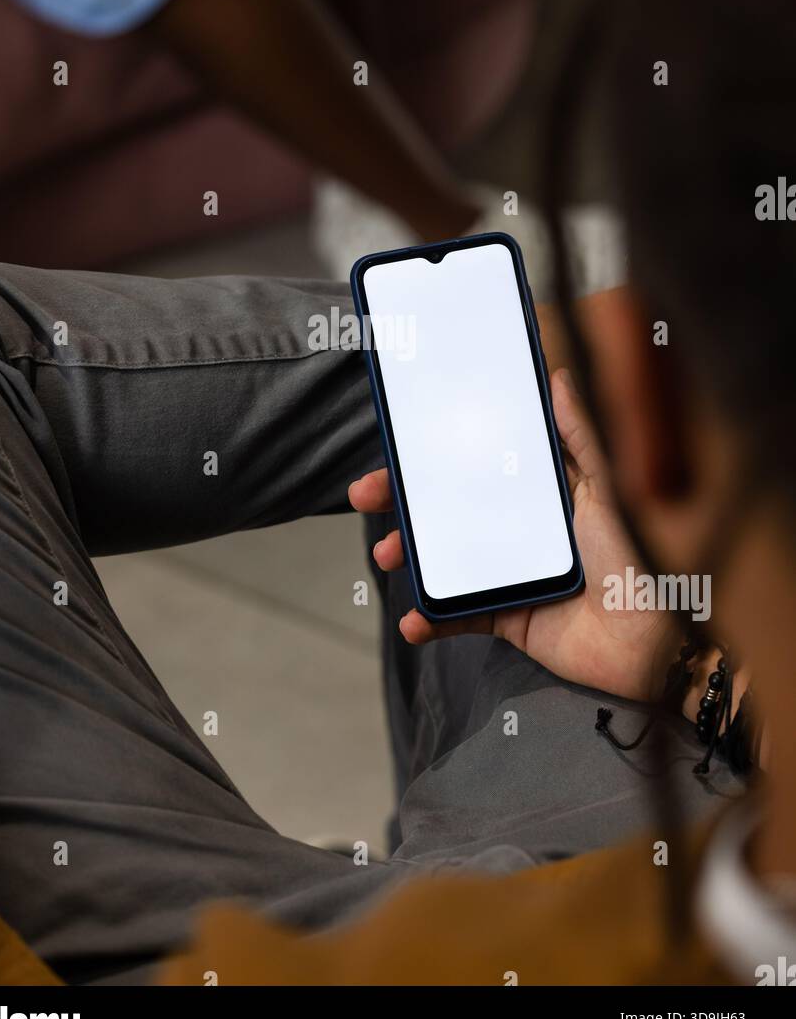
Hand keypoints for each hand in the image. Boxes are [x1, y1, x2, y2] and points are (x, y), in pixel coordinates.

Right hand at [349, 368, 681, 703]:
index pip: (475, 466)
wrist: (654, 641)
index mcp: (538, 495)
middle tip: (365, 495)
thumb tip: (556, 377)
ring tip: (388, 556)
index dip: (434, 457)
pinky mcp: (507, 618)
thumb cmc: (640, 558)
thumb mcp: (608, 489)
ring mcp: (509, 574)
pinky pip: (458, 616)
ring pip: (443, 559)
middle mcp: (518, 531)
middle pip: (447, 509)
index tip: (397, 446)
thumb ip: (579, 437)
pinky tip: (413, 618)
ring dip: (408, 555)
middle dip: (401, 502)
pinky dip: (430, 618)